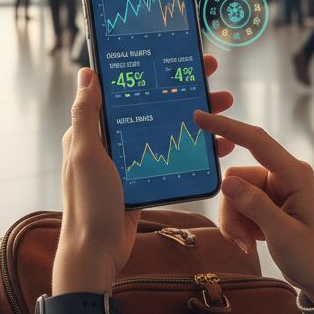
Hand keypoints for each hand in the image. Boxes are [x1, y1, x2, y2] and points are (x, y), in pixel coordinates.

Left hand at [54, 56, 235, 295]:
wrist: (96, 253)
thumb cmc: (88, 203)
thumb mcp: (87, 154)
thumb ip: (87, 114)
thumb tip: (88, 73)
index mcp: (93, 130)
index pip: (126, 90)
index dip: (153, 73)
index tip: (182, 60)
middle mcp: (110, 142)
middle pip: (154, 109)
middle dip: (187, 96)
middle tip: (218, 87)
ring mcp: (129, 162)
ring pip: (167, 132)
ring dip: (197, 123)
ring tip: (226, 114)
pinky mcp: (144, 181)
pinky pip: (172, 158)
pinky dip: (193, 151)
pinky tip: (216, 147)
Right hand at [191, 111, 313, 305]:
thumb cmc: (313, 257)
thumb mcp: (283, 234)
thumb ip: (255, 206)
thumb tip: (227, 182)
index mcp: (294, 174)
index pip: (256, 141)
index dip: (227, 127)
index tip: (200, 116)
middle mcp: (283, 175)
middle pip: (236, 178)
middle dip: (232, 209)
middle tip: (240, 238)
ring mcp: (272, 189)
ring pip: (232, 193)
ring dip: (233, 221)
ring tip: (247, 243)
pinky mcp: (264, 202)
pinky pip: (236, 205)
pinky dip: (237, 224)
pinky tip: (250, 241)